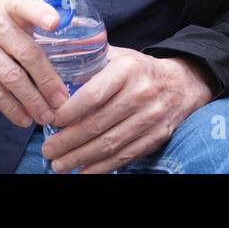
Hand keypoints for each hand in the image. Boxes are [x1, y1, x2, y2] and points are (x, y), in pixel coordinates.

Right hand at [0, 0, 67, 127]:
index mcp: (9, 6)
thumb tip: (75, 31)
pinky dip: (11, 108)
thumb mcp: (10, 14)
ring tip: (46, 115)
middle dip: (46, 79)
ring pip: (10, 78)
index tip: (56, 23)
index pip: (25, 5)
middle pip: (26, 53)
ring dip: (31, 100)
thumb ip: (36, 20)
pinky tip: (24, 118)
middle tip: (62, 99)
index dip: (40, 13)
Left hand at [42, 48, 212, 173]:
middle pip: (98, 123)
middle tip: (47, 149)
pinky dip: (101, 168)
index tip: (51, 121)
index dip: (69, 112)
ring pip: (109, 143)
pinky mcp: (156, 136)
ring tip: (59, 164)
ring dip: (79, 158)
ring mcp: (151, 117)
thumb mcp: (118, 56)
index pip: (93, 95)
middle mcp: (142, 93)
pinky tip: (83, 171)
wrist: (181, 84)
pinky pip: (124, 156)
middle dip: (67, 141)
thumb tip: (53, 69)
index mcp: (128, 69)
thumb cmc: (139, 70)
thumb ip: (89, 60)